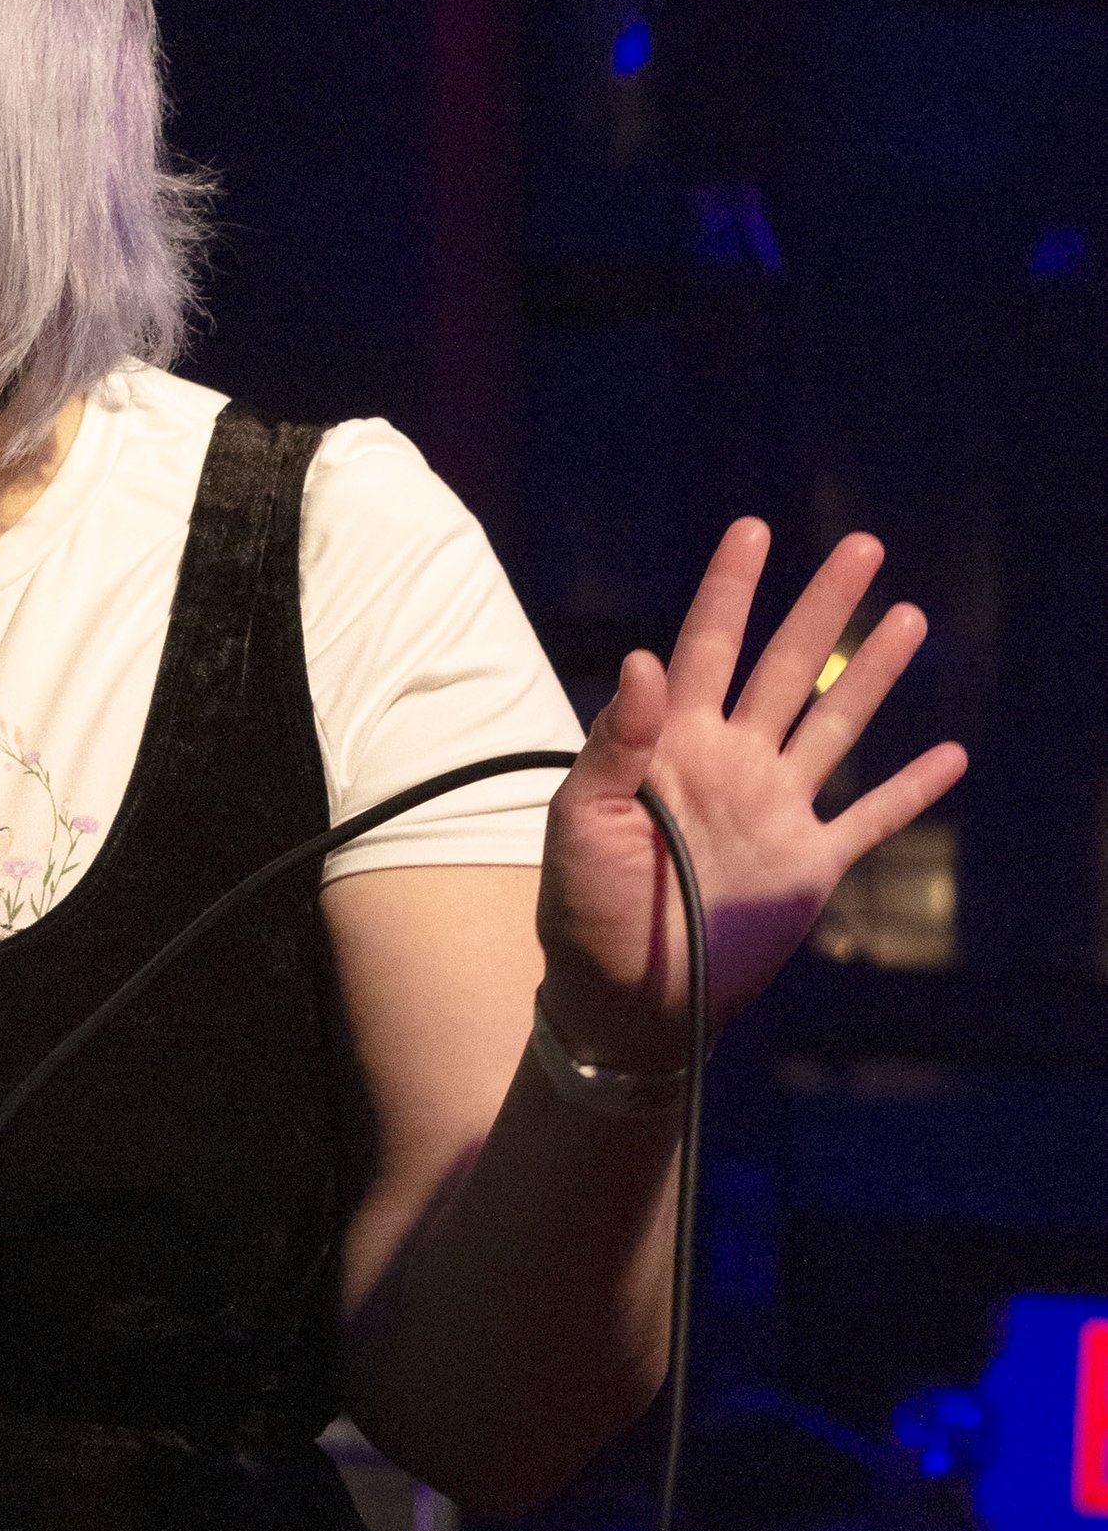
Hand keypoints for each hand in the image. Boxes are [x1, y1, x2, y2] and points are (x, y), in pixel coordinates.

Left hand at [536, 522, 967, 1072]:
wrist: (624, 1000)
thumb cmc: (585, 910)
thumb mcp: (580, 821)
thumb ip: (613, 743)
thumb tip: (642, 659)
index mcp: (672, 744)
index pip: (705, 647)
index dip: (729, 590)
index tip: (753, 530)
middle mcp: (732, 762)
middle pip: (787, 667)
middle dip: (823, 608)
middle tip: (863, 547)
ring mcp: (775, 810)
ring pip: (835, 725)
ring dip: (872, 674)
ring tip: (909, 617)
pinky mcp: (807, 866)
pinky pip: (870, 819)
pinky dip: (910, 790)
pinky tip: (950, 755)